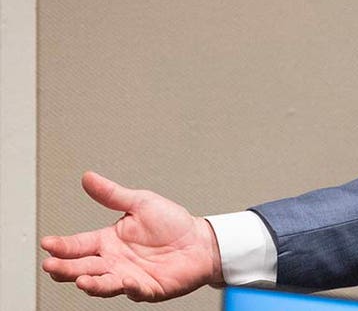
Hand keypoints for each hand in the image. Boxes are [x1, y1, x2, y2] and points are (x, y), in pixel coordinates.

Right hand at [41, 171, 222, 300]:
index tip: (47, 243)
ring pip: (103, 283)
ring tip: (81, 279)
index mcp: (108, 241)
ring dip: (91, 283)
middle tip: (52, 265)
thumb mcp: (140, 203)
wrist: (200, 241)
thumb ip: (112, 194)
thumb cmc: (172, 223)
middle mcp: (114, 261)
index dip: (62, 245)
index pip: (78, 244)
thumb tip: (88, 177)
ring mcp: (128, 277)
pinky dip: (130, 287)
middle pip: (83, 267)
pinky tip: (126, 281)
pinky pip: (136, 290)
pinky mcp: (147, 288)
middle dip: (66, 268)